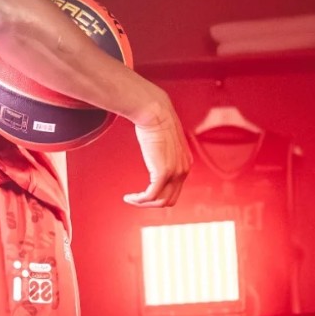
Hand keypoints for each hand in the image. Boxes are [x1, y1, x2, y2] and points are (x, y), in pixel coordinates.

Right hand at [123, 93, 191, 208]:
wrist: (154, 112)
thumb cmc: (156, 120)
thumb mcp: (163, 140)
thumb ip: (163, 151)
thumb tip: (154, 152)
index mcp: (185, 163)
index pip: (175, 189)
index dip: (159, 194)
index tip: (145, 193)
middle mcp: (183, 170)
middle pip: (169, 200)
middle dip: (151, 203)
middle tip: (136, 200)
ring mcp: (175, 173)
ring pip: (160, 201)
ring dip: (144, 204)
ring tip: (131, 199)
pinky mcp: (163, 173)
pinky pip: (151, 196)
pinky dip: (139, 200)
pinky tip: (129, 197)